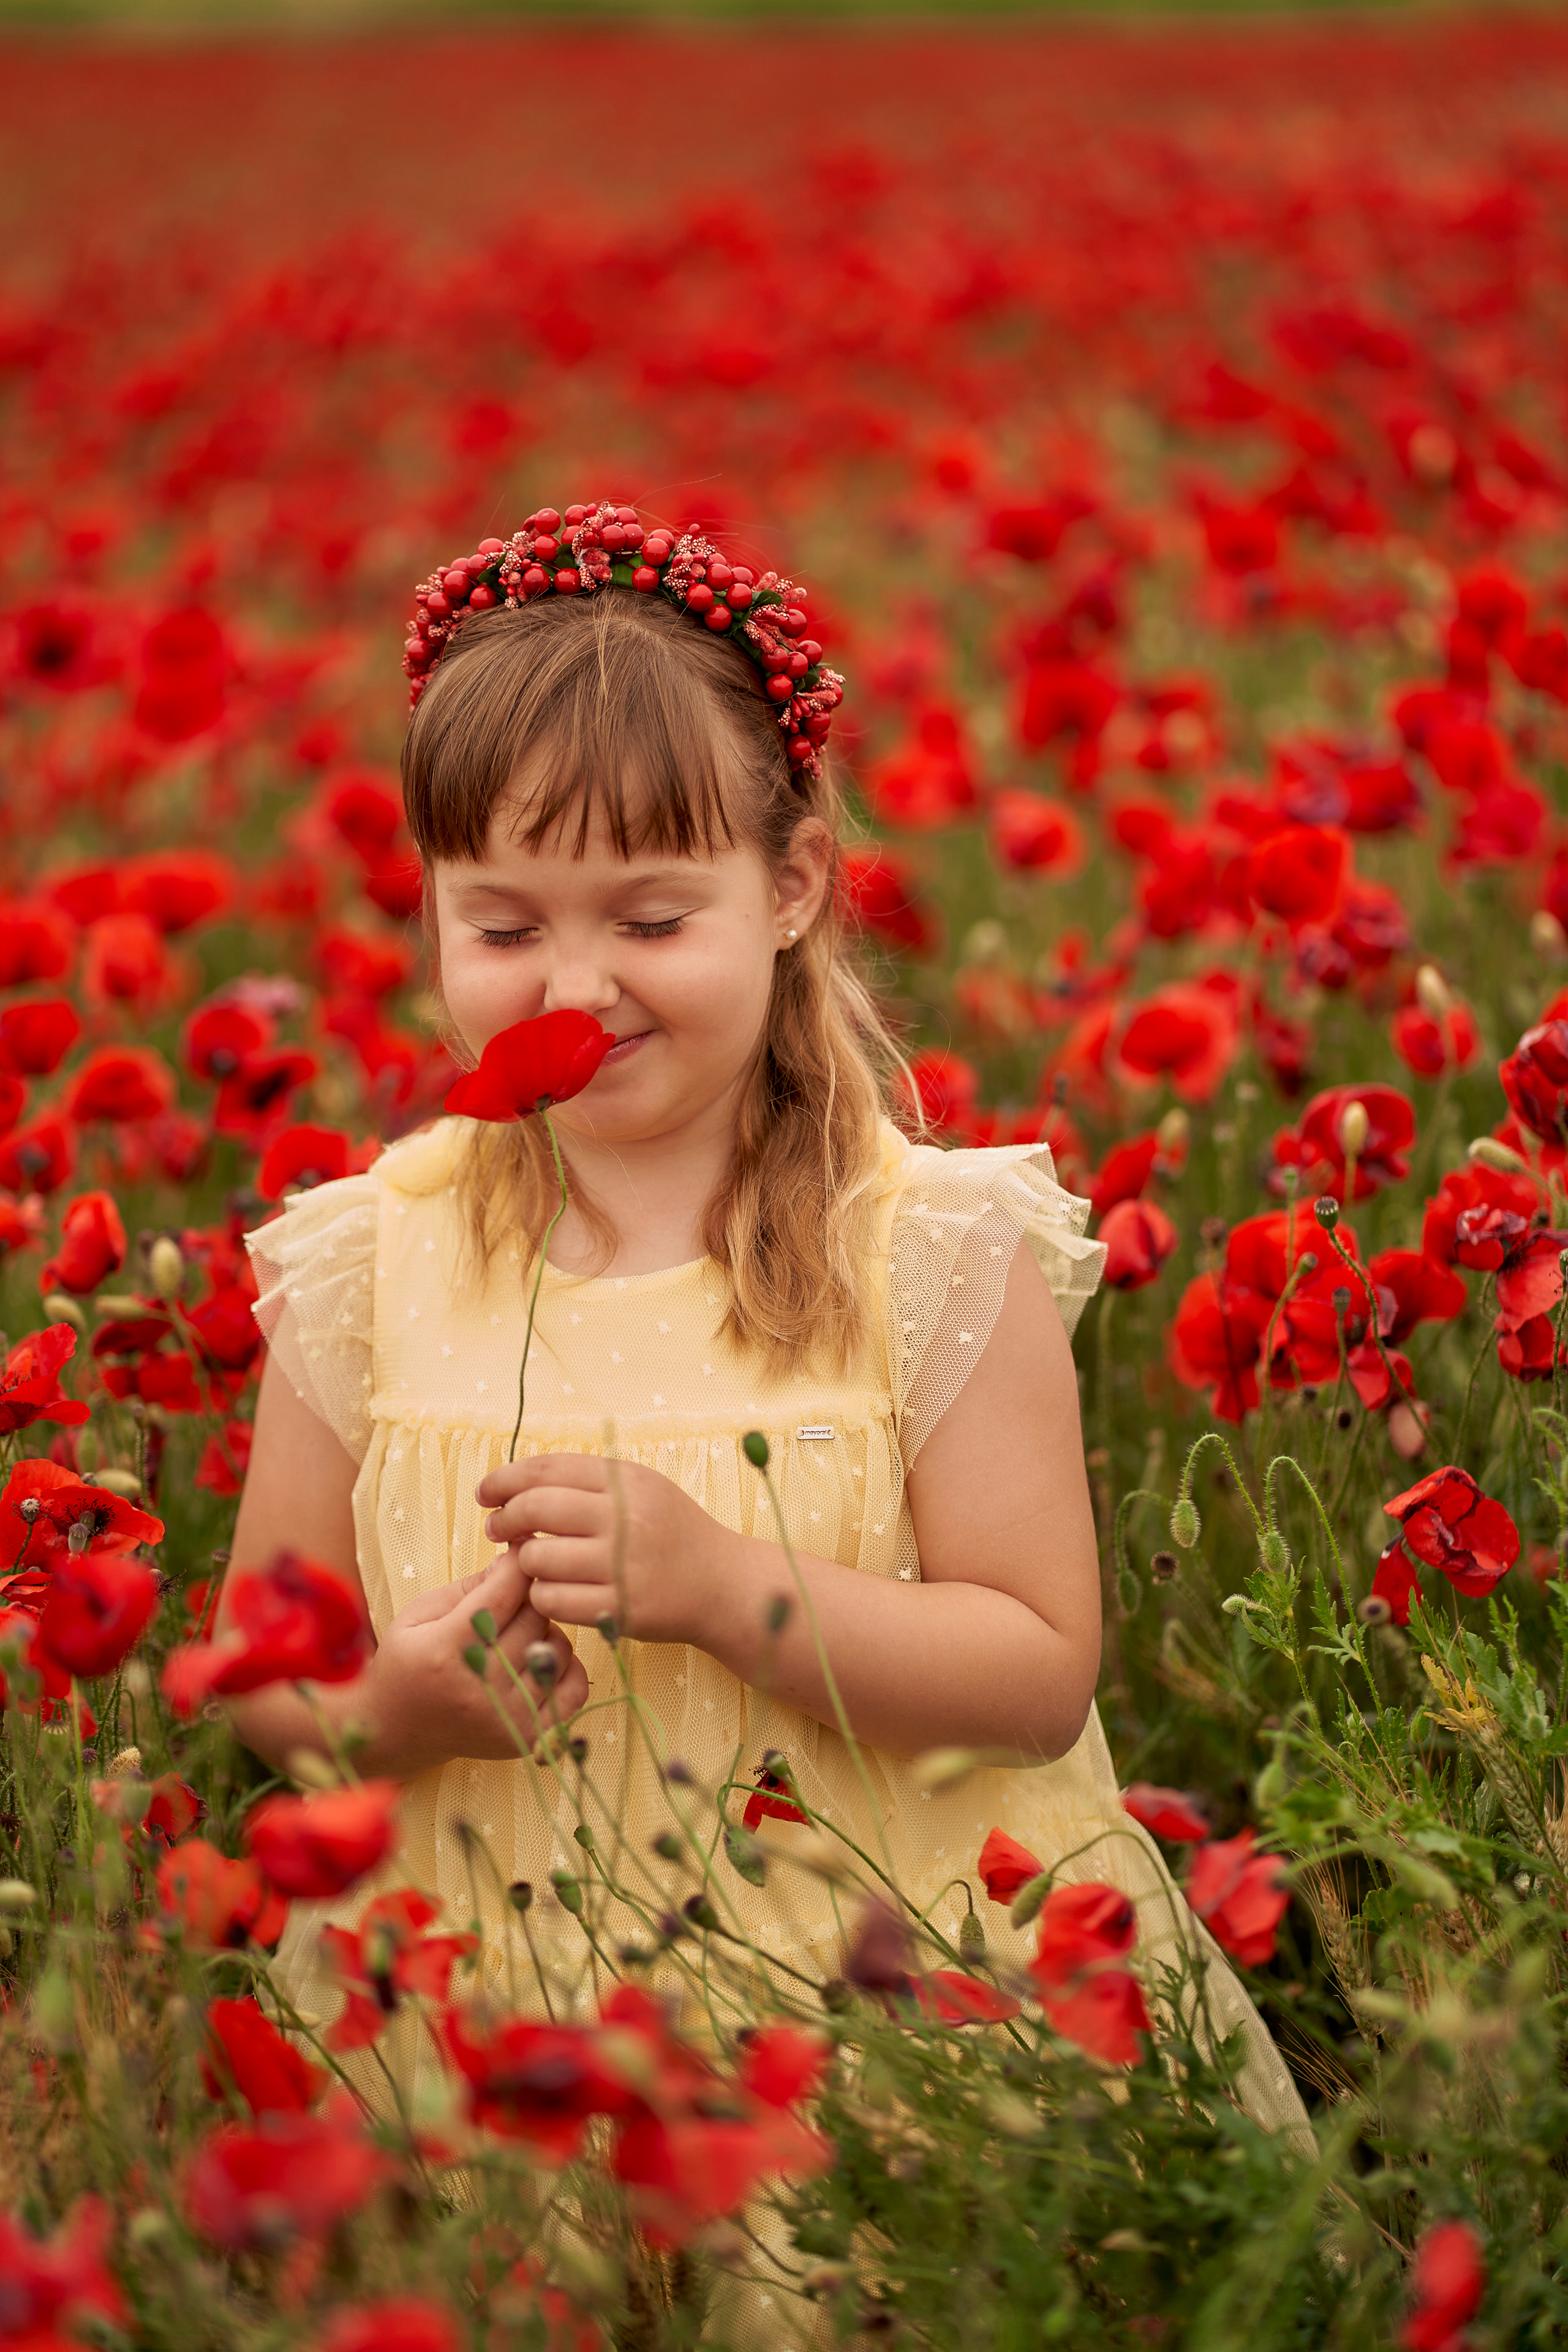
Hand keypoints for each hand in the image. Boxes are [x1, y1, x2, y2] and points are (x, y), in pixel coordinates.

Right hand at [362, 1548, 589, 1775]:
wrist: (396, 1730)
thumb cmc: (407, 1663)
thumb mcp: (419, 1614)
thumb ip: (468, 1587)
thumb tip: (517, 1560)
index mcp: (445, 1651)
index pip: (503, 1593)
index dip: (518, 1564)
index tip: (523, 1550)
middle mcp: (479, 1687)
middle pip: (534, 1618)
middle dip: (530, 1596)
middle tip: (515, 1595)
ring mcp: (505, 1717)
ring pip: (558, 1648)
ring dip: (547, 1632)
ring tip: (521, 1632)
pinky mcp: (525, 1738)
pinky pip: (574, 1690)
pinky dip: (566, 1667)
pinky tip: (541, 1659)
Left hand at [476, 1455, 732, 1645]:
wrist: (723, 1583)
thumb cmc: (672, 1533)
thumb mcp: (642, 1489)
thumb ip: (588, 1482)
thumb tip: (517, 1486)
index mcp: (627, 1482)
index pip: (548, 1469)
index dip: (505, 1478)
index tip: (485, 1491)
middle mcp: (626, 1518)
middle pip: (536, 1508)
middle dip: (504, 1518)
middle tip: (496, 1527)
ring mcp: (624, 1565)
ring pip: (537, 1557)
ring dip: (523, 1560)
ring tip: (532, 1561)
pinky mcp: (620, 1608)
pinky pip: (552, 1599)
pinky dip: (540, 1595)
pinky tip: (551, 1590)